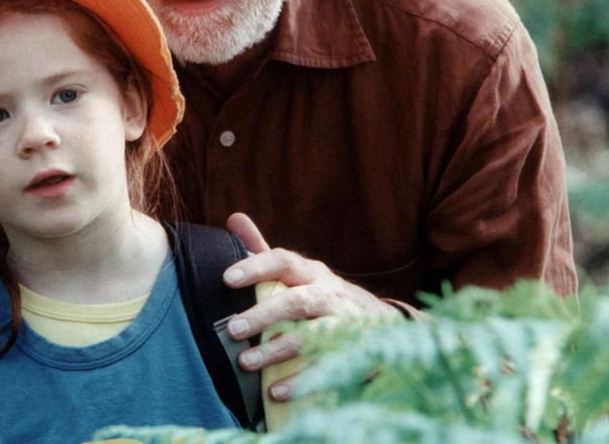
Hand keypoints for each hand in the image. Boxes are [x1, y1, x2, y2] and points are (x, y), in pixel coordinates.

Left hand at [222, 213, 400, 400]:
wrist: (382, 323)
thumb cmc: (322, 296)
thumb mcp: (298, 273)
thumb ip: (264, 250)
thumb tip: (234, 217)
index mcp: (312, 273)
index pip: (284, 261)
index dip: (256, 267)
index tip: (227, 278)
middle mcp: (330, 295)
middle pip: (298, 301)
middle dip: (265, 315)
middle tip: (232, 329)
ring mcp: (345, 324)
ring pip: (313, 334)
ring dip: (278, 349)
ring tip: (246, 363)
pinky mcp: (354, 352)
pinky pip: (328, 367)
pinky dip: (302, 380)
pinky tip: (276, 391)